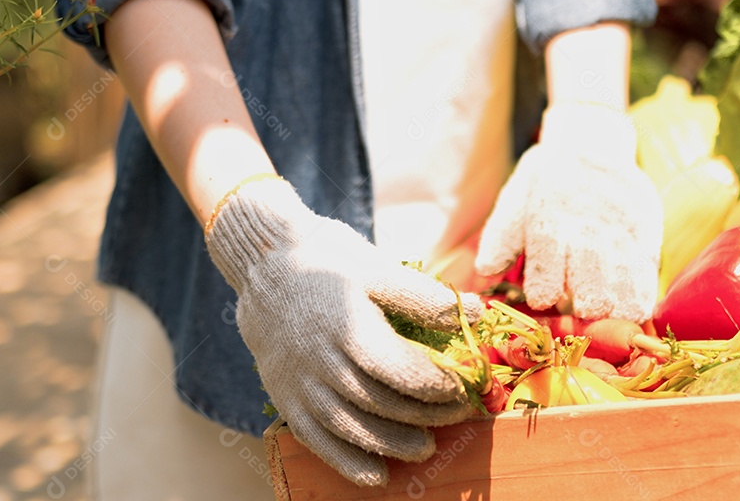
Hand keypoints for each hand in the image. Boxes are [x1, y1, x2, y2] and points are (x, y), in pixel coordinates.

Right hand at [205, 176, 481, 485]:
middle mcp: (319, 359)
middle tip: (456, 415)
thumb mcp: (377, 266)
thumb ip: (424, 296)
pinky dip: (346, 463)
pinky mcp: (285, 396)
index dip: (434, 385)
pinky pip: (315, 440)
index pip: (397, 369)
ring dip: (392, 444)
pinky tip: (377, 475)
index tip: (460, 387)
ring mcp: (299, 382)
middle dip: (423, 414)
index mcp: (346, 324)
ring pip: (349, 426)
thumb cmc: (329, 264)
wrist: (264, 266)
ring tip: (426, 447)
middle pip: (377, 401)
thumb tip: (476, 313)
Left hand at [475, 103, 662, 321]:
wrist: (592, 143)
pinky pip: (647, 274)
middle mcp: (586, 228)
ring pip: (623, 282)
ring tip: (607, 316)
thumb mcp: (516, 198)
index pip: (547, 261)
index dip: (544, 287)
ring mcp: (620, 232)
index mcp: (549, 219)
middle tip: (582, 313)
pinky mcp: (647, 234)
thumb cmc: (546, 182)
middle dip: (586, 305)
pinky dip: (641, 297)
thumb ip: (501, 237)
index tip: (543, 300)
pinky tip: (632, 310)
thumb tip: (485, 271)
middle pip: (590, 279)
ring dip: (615, 308)